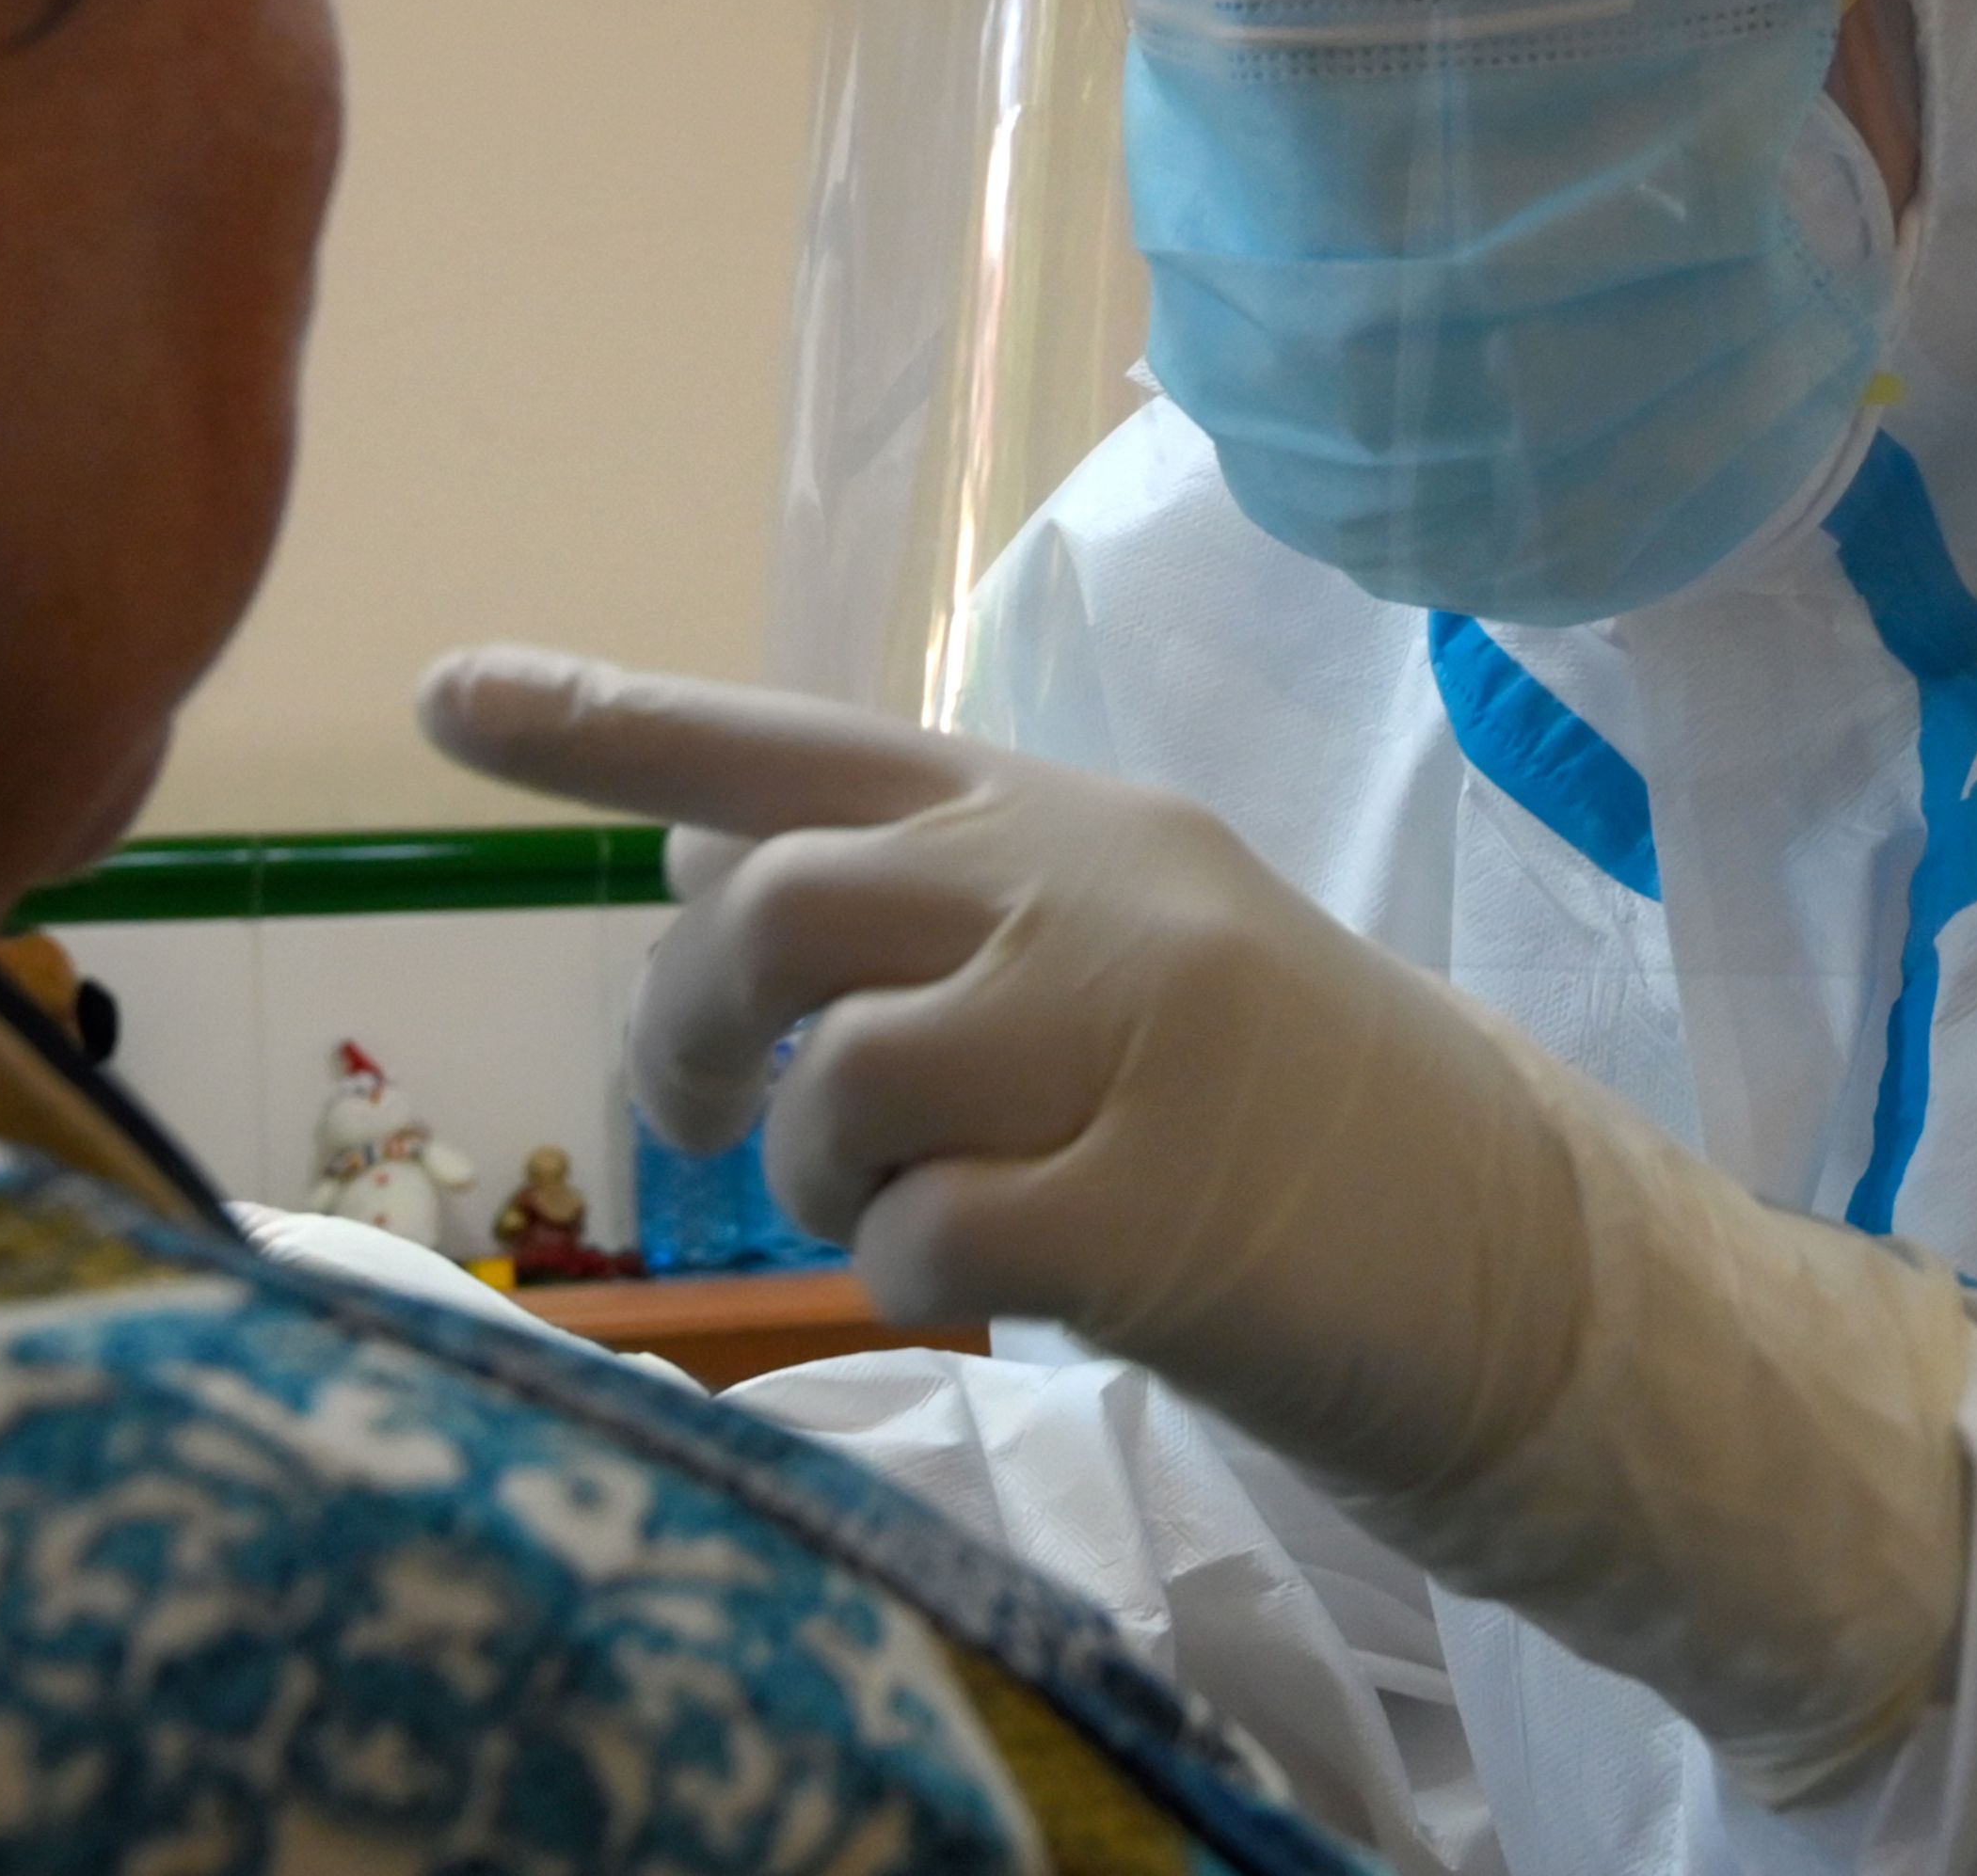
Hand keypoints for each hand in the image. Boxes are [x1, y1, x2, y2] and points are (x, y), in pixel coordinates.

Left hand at [418, 641, 1591, 1501]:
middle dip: (697, 1027)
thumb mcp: (1120, 948)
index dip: (607, 722)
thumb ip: (935, 902)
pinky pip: (927, 1238)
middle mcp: (1084, 890)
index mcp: (1062, 815)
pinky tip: (1007, 1285)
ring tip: (926, 1217)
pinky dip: (920, 1278)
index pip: (797, 740)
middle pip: (776, 902)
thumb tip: (713, 869)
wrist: (1532, 1259)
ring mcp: (1128, 1039)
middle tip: (726, 1125)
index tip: (444, 690)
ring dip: (835, 1181)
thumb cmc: (1301, 1112)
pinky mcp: (1153, 1210)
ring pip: (843, 1084)